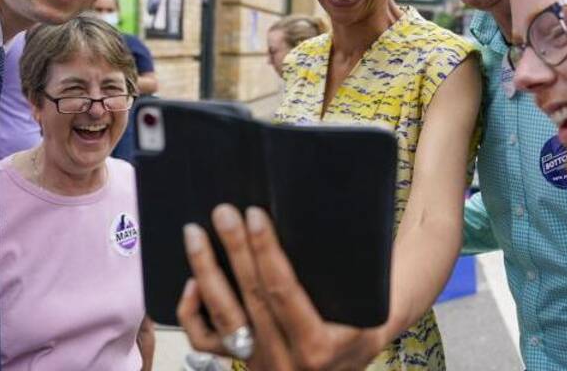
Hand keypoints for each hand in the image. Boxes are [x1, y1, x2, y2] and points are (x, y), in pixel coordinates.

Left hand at [176, 204, 387, 370]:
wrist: (356, 355)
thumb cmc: (370, 318)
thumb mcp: (374, 301)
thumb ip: (354, 270)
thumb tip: (335, 211)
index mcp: (318, 347)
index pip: (283, 291)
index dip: (266, 251)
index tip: (255, 215)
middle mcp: (286, 360)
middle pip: (251, 296)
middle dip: (234, 248)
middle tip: (223, 212)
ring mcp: (260, 362)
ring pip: (223, 315)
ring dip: (206, 270)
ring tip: (196, 234)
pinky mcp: (243, 361)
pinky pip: (207, 340)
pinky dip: (192, 311)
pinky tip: (191, 281)